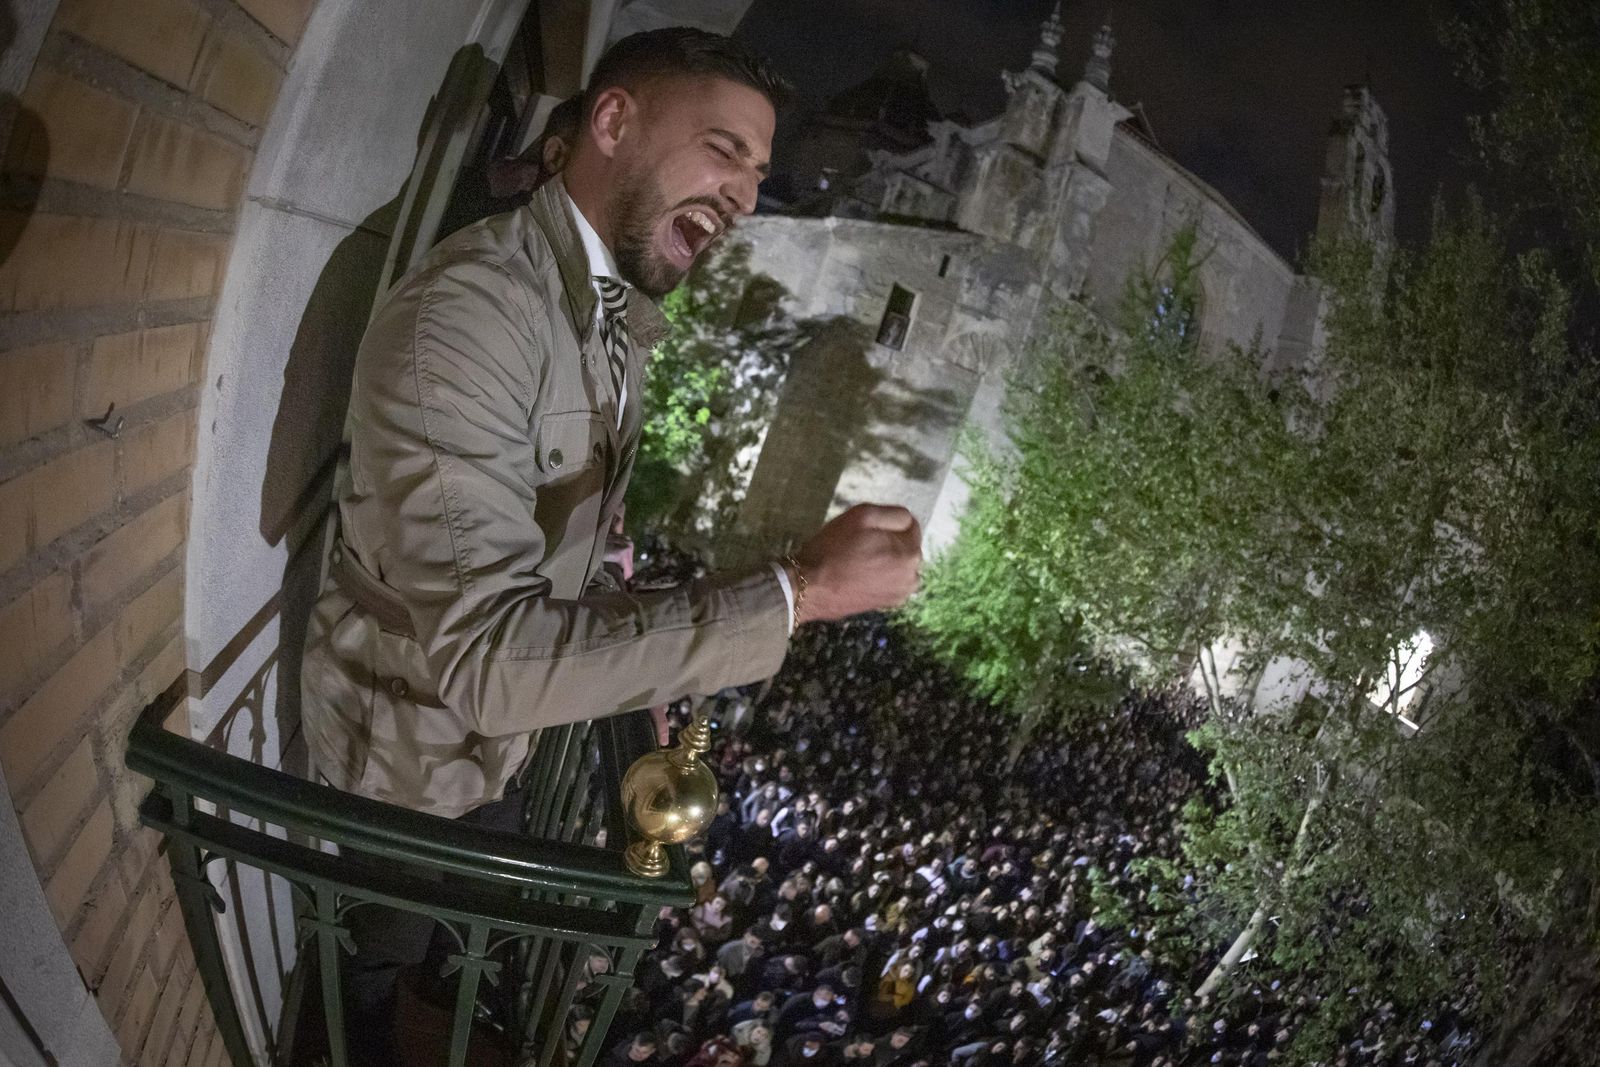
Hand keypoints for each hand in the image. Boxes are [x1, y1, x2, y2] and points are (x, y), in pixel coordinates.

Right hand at [792, 503, 921, 623]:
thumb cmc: (834, 548)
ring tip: (858, 559)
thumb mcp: (864, 515)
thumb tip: (908, 520)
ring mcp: (900, 595)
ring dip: (885, 558)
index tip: (867, 527)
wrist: (809, 587)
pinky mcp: (886, 605)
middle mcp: (912, 577)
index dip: (887, 522)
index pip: (910, 526)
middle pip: (905, 546)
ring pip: (897, 564)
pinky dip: (879, 575)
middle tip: (859, 543)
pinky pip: (889, 580)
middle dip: (888, 541)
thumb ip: (895, 514)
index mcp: (911, 555)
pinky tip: (859, 574)